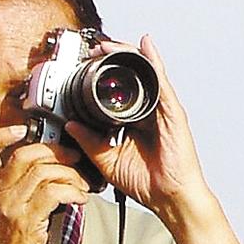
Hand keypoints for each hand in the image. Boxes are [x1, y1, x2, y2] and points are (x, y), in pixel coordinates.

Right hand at [0, 126, 89, 243]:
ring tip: (82, 186)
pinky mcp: (25, 221)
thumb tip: (52, 167)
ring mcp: (9, 207)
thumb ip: (23, 189)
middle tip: (74, 161)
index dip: (4, 135)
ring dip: (71, 176)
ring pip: (44, 171)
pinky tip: (80, 199)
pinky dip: (73, 192)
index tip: (26, 131)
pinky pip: (53, 192)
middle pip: (25, 154)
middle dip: (56, 152)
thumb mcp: (12, 212)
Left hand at [65, 35, 211, 227]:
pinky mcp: (172, 112)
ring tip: (108, 45)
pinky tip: (145, 46)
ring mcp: (161, 110)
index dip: (102, 75)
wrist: (169, 198)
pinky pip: (161, 82)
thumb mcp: (107, 161)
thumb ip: (89, 141)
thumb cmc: (147, 182)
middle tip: (93, 50)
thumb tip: (70, 125)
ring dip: (126, 54)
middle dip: (112, 58)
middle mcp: (148, 112)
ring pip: (145, 72)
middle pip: (132, 75)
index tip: (84, 65)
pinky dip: (153, 62)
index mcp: (133, 121)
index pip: (118, 90)